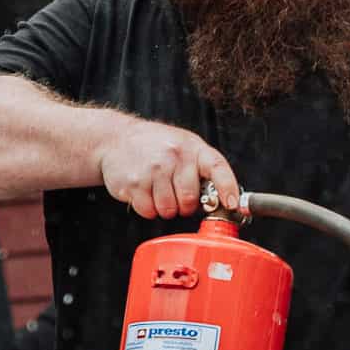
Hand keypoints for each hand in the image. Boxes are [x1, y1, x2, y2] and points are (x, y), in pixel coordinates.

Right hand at [99, 122, 237, 219]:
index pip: (217, 168)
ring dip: (164, 207)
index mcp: (192, 148)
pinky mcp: (133, 183)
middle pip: (190, 200)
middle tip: (174, 192)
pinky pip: (148, 211)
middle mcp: (174, 156)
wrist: (116, 138)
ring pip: (169, 210)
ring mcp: (153, 170)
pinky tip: (143, 191)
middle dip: (184, 204)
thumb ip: (202, 169)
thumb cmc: (156, 146)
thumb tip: (222, 201)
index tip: (233, 205)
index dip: (228, 188)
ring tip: (157, 189)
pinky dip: (147, 208)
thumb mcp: (184, 146)